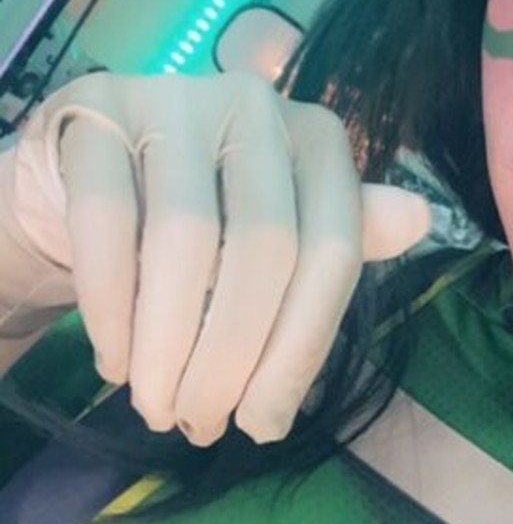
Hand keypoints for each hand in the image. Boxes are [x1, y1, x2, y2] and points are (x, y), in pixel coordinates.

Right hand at [5, 69, 430, 444]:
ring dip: (167, 346)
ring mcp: (170, 97)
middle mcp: (254, 103)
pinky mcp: (94, 111)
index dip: (299, 351)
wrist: (81, 178)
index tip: (263, 425)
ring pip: (182, 240)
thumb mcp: (277, 238)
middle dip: (230, 359)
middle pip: (262, 249)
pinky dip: (112, 309)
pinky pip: (106, 222)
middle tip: (199, 426)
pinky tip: (114, 362)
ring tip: (155, 407)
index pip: (331, 251)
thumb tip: (421, 219)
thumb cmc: (200, 219)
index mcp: (317, 138)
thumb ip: (337, 243)